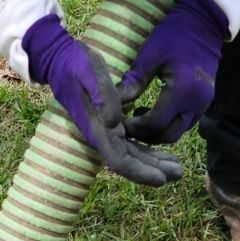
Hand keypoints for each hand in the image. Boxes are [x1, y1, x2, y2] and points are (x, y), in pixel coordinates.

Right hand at [22, 15, 182, 187]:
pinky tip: (164, 156)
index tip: (161, 179)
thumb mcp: (90, 72)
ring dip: (154, 164)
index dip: (140, 172)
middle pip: (129, 163)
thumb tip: (115, 123)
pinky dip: (147, 152)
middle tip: (180, 174)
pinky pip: (131, 145)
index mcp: (97, 128)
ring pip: (132, 156)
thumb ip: (103, 96)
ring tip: (177, 169)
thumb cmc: (76, 64)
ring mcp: (105, 132)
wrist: (60, 61)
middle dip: (153, 172)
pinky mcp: (110, 126)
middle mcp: (101, 135)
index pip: (119, 160)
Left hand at [117, 0, 227, 144]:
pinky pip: (186, 123)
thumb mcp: (150, 56)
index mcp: (182, 91)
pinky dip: (169, 124)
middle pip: (168, 136)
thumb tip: (112, 103)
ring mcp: (203, 104)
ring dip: (158, 132)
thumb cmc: (174, 35)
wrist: (204, 21)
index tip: (120, 124)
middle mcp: (196, 103)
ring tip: (140, 121)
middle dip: (146, 137)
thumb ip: (133, 82)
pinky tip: (155, 113)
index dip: (135, 128)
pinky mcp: (206, 102)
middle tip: (128, 129)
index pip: (154, 124)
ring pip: (178, 132)